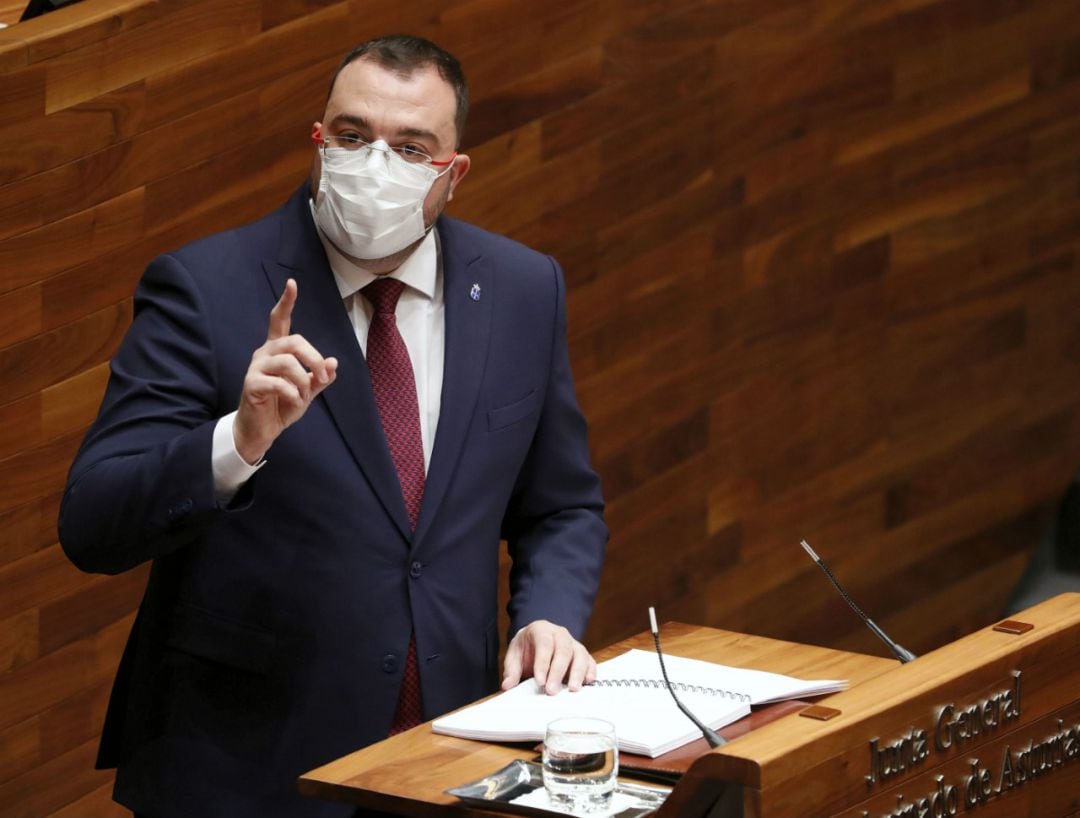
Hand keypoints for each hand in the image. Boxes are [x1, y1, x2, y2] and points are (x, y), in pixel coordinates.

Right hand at [234, 279, 337, 462]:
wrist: (262, 429)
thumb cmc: (283, 405)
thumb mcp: (308, 390)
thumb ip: (320, 376)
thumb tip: (333, 362)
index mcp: (278, 350)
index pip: (280, 320)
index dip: (286, 302)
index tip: (292, 283)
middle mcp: (265, 353)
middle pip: (294, 341)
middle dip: (314, 359)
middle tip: (323, 378)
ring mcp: (256, 367)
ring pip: (288, 362)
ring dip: (303, 381)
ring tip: (304, 396)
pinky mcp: (251, 383)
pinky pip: (278, 382)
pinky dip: (293, 393)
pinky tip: (294, 402)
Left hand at [501, 620, 597, 694]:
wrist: (535, 642)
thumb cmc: (526, 649)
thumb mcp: (514, 656)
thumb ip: (512, 670)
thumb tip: (508, 685)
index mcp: (541, 629)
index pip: (544, 644)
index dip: (543, 662)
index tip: (539, 681)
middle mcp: (560, 634)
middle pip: (563, 649)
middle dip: (558, 671)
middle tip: (552, 691)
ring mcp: (573, 643)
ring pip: (580, 654)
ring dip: (577, 672)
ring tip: (572, 689)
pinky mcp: (582, 654)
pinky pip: (590, 661)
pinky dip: (590, 671)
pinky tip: (587, 682)